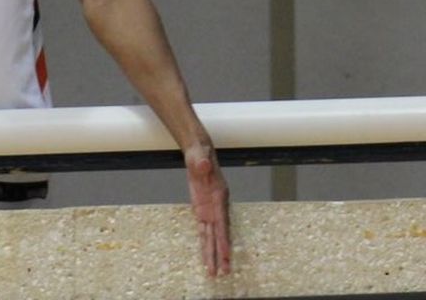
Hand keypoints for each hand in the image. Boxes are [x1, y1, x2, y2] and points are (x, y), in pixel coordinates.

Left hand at [184, 142, 230, 276]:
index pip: (222, 222)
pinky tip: (207, 257)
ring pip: (212, 236)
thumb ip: (200, 162)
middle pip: (220, 234)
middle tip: (223, 273)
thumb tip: (202, 163)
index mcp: (218, 196)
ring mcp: (210, 210)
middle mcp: (217, 206)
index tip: (226, 255)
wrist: (199, 152)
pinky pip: (203, 230)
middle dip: (221, 254)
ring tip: (216, 273)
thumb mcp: (199, 156)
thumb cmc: (200, 153)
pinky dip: (205, 244)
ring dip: (214, 254)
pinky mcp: (202, 210)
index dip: (224, 239)